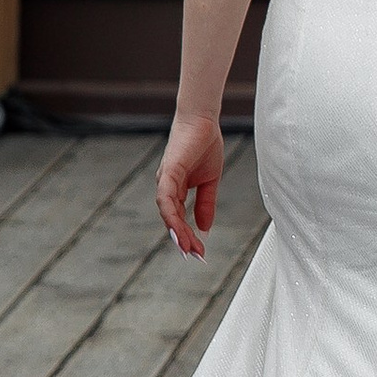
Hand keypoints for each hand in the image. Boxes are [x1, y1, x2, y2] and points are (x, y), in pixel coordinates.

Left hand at [157, 111, 225, 256]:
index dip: (188, 236)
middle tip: (195, 256)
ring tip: (188, 248)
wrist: (204, 120)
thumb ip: (206, 204)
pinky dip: (171, 214)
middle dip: (183, 240)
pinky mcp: (169, 172)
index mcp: (176, 190)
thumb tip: (205, 228)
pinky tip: (179, 228)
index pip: (179, 219)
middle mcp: (167, 188)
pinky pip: (166, 198)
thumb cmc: (204, 145)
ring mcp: (166, 180)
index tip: (199, 252)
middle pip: (172, 220)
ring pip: (167, 213)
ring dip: (177, 232)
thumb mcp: (210, 182)